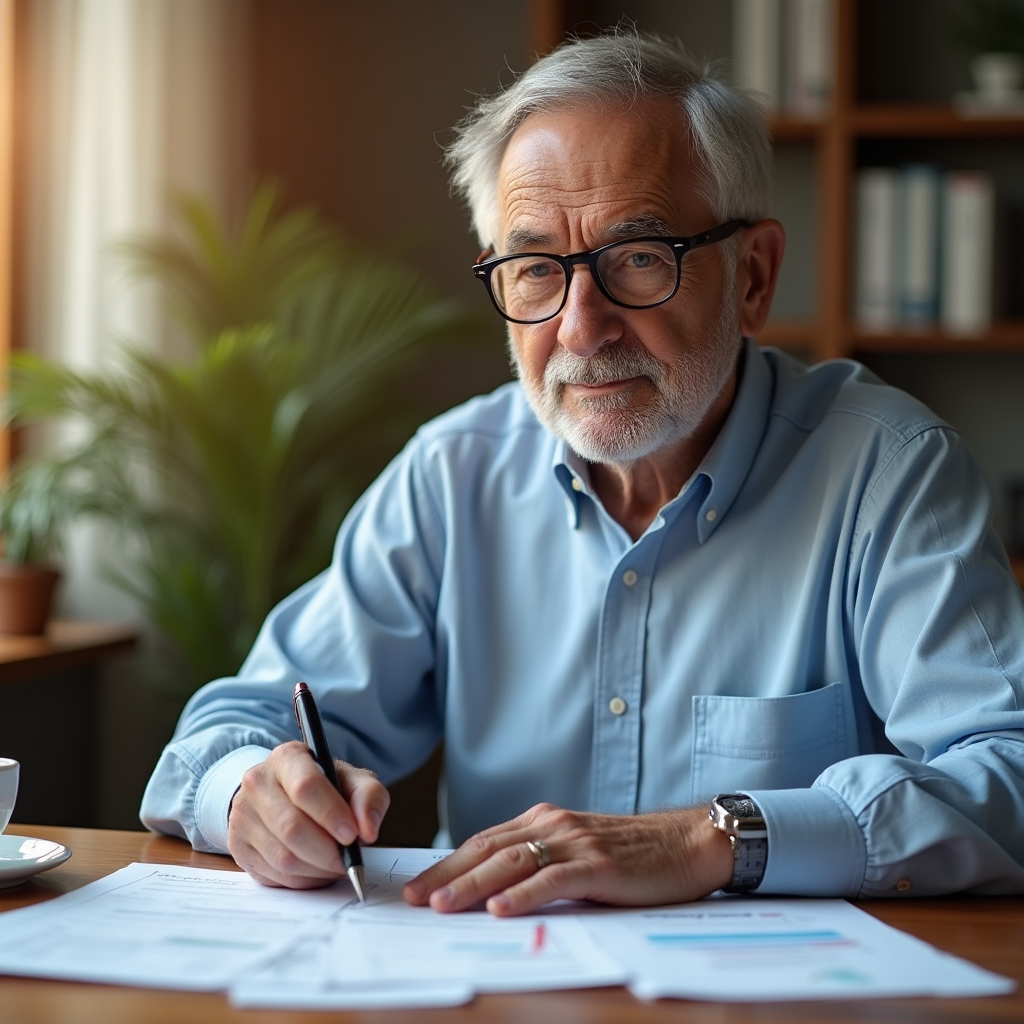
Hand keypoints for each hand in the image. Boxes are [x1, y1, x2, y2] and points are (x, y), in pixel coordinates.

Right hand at [227, 740, 389, 887]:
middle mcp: (257, 782)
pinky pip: (275, 875)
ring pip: (283, 858)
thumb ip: (368, 796)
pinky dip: (304, 880)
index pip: (306, 786)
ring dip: (317, 869)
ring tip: (335, 863)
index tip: (352, 835)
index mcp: (287, 757)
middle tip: (348, 859)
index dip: (331, 814)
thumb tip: (368, 829)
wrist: (284, 795)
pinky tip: (316, 869)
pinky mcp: (238, 846)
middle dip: (327, 851)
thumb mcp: (351, 780)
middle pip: (292, 827)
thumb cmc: (324, 787)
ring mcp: (242, 816)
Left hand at [402, 803, 733, 915]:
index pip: (483, 842)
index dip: (446, 864)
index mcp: (543, 820)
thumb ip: (539, 863)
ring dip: (472, 885)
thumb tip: (493, 893)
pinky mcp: (599, 864)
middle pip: (488, 849)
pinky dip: (523, 894)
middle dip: (446, 875)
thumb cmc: (632, 853)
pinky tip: (500, 910)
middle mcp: (553, 825)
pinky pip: (553, 879)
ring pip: (512, 862)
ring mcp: (575, 842)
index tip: (417, 887)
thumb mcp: (576, 852)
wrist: (686, 842)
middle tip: (413, 899)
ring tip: (442, 904)